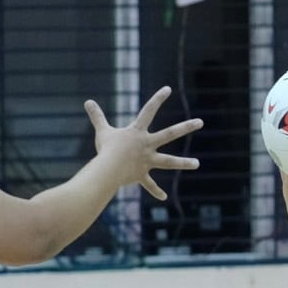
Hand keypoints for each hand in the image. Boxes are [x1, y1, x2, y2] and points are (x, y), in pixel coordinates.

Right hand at [87, 87, 202, 200]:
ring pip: (169, 161)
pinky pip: (149, 184)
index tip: (168, 89)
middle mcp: (146, 145)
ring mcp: (146, 160)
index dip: (157, 99)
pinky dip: (155, 191)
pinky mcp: (141, 174)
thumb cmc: (105, 149)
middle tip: (201, 122)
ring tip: (197, 163)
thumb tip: (87, 101)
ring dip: (183, 163)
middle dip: (186, 127)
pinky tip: (164, 198)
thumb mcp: (102, 131)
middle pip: (170, 134)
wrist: (107, 169)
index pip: (148, 111)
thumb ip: (97, 116)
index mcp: (137, 133)